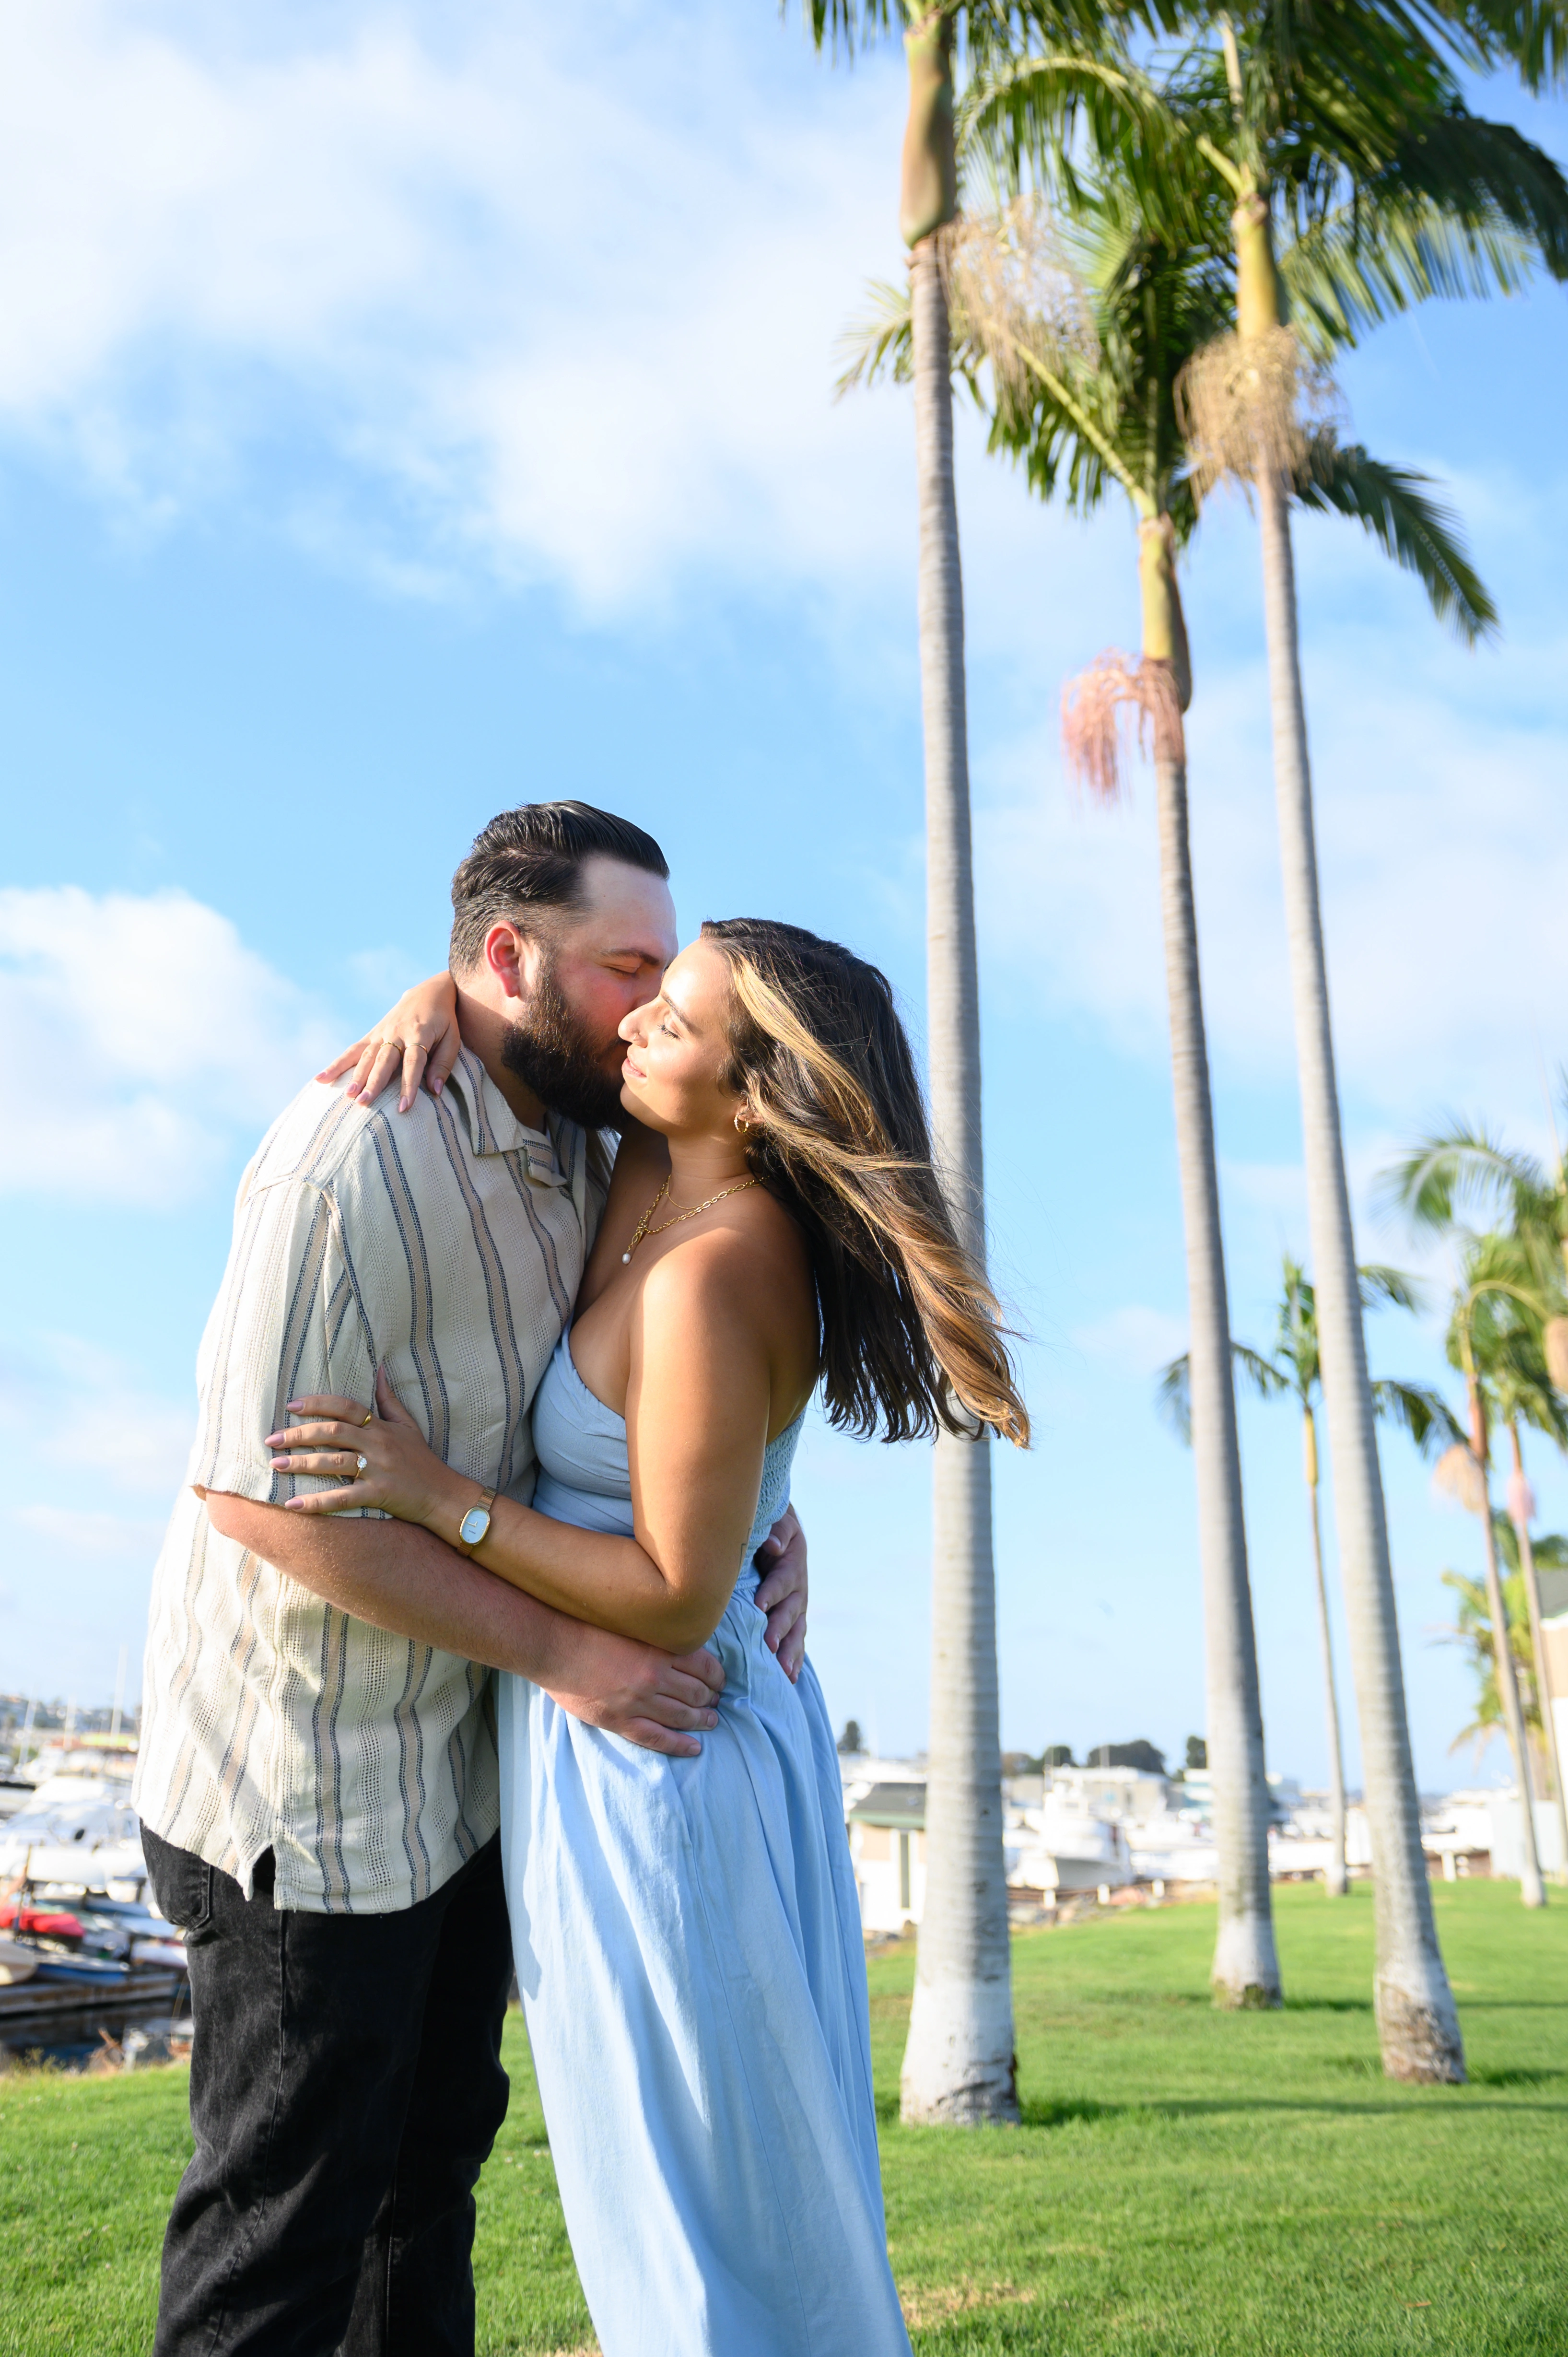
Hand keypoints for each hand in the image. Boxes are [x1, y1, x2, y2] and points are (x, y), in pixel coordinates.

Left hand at [268, 1370, 466, 1533]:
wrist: (443, 1495)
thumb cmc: (422, 1460)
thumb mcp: (408, 1425)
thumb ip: (389, 1399)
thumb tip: (378, 1369)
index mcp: (381, 1426)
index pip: (345, 1407)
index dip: (318, 1404)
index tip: (291, 1407)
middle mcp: (377, 1444)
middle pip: (332, 1433)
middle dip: (299, 1434)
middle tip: (271, 1439)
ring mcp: (377, 1470)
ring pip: (332, 1463)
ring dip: (301, 1464)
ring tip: (275, 1465)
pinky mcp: (378, 1494)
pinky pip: (342, 1498)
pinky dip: (316, 1502)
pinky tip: (292, 1504)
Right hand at [317, 971, 462, 1113]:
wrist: (429, 992)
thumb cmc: (445, 1021)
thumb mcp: (453, 1039)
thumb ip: (443, 1064)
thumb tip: (435, 1090)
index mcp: (420, 1034)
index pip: (413, 1062)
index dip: (408, 1084)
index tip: (404, 1107)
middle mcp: (397, 1033)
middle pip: (384, 1060)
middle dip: (374, 1083)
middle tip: (365, 1102)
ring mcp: (382, 1033)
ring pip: (367, 1056)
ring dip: (356, 1076)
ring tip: (348, 1095)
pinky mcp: (372, 1035)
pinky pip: (353, 1051)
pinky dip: (337, 1064)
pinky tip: (321, 1079)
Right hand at [540, 1618, 726, 1758]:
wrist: (554, 1647)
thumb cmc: (587, 1629)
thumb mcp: (631, 1625)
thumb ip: (655, 1637)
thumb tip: (677, 1643)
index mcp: (659, 1649)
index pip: (704, 1666)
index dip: (717, 1676)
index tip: (719, 1680)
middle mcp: (655, 1676)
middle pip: (697, 1692)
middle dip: (711, 1698)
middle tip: (716, 1700)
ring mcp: (639, 1701)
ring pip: (683, 1716)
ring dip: (702, 1719)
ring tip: (711, 1721)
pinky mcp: (621, 1721)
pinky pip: (658, 1739)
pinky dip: (679, 1744)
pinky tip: (694, 1748)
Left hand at [753, 1503, 806, 1681]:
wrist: (783, 1535)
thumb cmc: (775, 1528)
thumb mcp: (779, 1522)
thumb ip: (777, 1531)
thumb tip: (773, 1545)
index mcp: (792, 1565)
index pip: (782, 1581)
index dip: (772, 1593)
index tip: (759, 1606)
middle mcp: (798, 1590)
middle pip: (790, 1612)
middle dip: (779, 1629)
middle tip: (769, 1646)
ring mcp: (798, 1608)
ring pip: (795, 1632)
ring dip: (789, 1652)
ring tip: (783, 1672)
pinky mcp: (793, 1620)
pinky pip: (796, 1642)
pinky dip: (794, 1659)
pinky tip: (789, 1678)